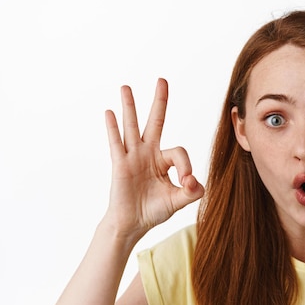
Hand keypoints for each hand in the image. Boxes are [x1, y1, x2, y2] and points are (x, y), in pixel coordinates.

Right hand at [103, 78, 203, 240]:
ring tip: (126, 87)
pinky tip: (109, 112)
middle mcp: (148, 153)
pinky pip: (116, 143)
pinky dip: (113, 128)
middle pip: (155, 122)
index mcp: (163, 160)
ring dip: (130, 107)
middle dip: (159, 102)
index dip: (186, 166)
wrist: (132, 224)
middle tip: (162, 80)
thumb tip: (194, 181)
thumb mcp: (178, 201)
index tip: (187, 182)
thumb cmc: (154, 210)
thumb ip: (192, 192)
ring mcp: (133, 157)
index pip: (179, 153)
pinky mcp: (120, 165)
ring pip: (132, 127)